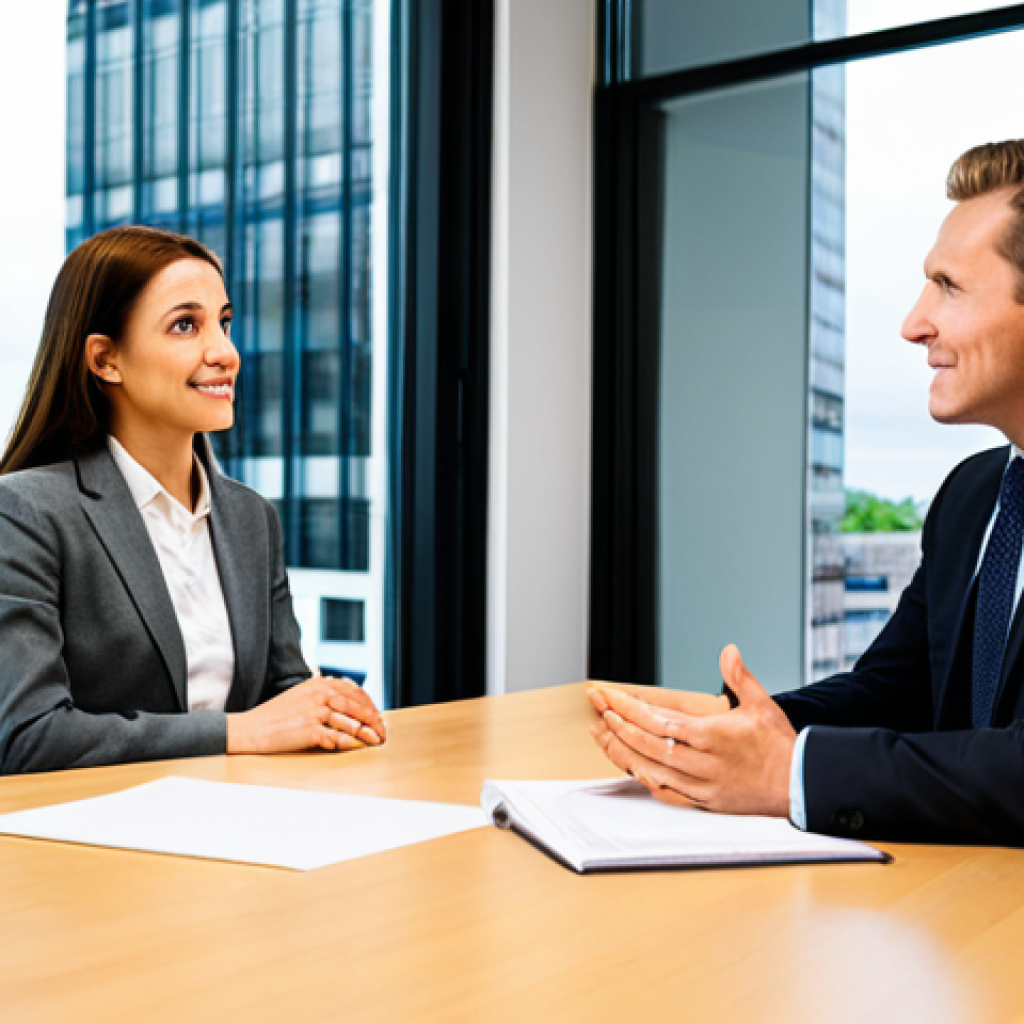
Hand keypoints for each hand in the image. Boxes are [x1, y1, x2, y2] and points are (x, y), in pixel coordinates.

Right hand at [227, 675, 387, 754]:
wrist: (251, 729)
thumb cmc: (276, 715)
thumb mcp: (301, 696)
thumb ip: (323, 696)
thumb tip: (349, 705)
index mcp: (318, 684)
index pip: (353, 692)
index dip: (369, 705)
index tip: (377, 716)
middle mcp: (318, 694)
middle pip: (356, 706)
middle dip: (374, 720)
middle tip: (383, 731)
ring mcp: (314, 712)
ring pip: (350, 722)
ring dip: (367, 732)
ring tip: (377, 740)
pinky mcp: (309, 730)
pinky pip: (337, 738)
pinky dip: (351, 743)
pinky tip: (359, 747)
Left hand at [590, 645, 795, 816]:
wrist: (800, 783)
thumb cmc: (779, 744)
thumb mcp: (761, 704)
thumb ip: (740, 677)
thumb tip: (728, 650)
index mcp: (714, 735)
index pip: (662, 721)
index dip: (632, 710)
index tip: (612, 700)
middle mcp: (705, 762)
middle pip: (651, 745)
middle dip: (620, 727)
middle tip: (599, 713)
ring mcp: (704, 785)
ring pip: (654, 770)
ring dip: (626, 753)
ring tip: (606, 737)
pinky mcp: (707, 802)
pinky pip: (669, 794)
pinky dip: (648, 780)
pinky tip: (633, 768)